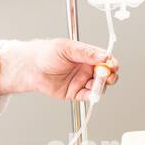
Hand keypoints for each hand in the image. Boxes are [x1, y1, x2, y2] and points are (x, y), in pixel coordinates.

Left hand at [0, 38, 119, 100]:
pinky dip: (93, 96)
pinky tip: (92, 94)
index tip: (112, 66)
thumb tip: (103, 56)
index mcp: (87, 55)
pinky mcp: (75, 93)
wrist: (31, 68)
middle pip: (106, 74)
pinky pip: (88, 96)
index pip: (105, 59)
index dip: (111, 63)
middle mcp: (86, 68)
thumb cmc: (46, 54)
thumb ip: (86, 52)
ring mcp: (82, 81)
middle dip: (110, 76)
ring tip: (94, 84)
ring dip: (100, 86)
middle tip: (107, 76)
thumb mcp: (67, 48)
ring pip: (99, 86)